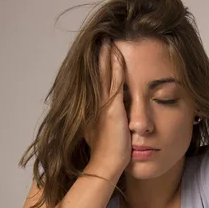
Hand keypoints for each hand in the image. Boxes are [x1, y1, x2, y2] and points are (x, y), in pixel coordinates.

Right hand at [85, 40, 130, 179]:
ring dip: (105, 58)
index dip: (96, 70)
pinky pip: (113, 83)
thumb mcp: (104, 135)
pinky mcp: (110, 109)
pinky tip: (117, 55)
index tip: (99, 56)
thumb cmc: (108, 156)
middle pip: (94, 76)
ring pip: (102, 76)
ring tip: (108, 41)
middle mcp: (93, 106)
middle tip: (101, 41)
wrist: (106, 166)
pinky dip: (114, 68)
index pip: (93, 85)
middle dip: (98, 59)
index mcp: (91, 111)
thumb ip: (106, 125)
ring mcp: (101, 107)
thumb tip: (111, 121)